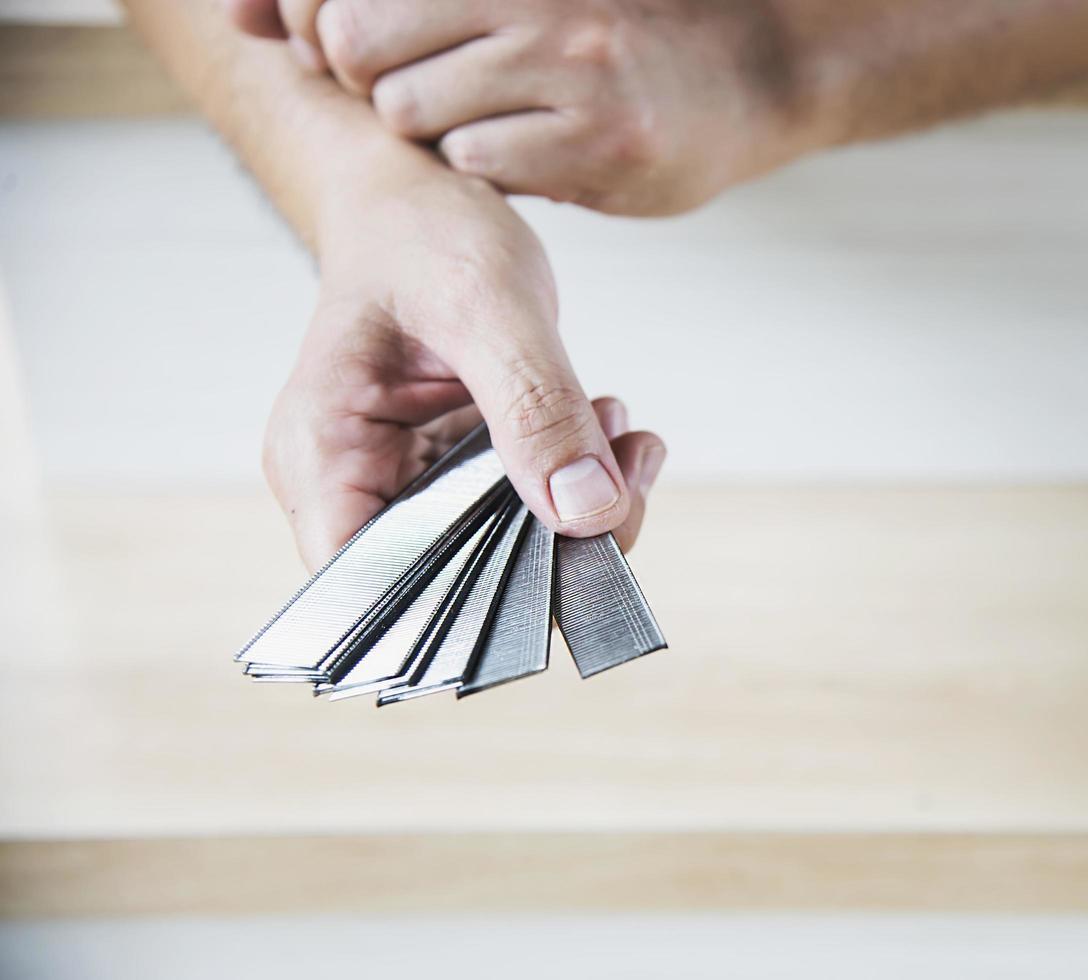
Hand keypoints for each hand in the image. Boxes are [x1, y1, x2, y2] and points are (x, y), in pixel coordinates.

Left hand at [224, 0, 812, 214]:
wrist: (753, 67)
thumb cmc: (614, 30)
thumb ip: (393, 5)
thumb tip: (244, 16)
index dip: (318, 22)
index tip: (347, 47)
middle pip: (356, 40)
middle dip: (367, 78)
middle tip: (423, 88)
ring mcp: (566, 62)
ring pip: (411, 110)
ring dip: (430, 130)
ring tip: (488, 119)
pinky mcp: (598, 140)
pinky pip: (479, 163)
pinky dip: (487, 167)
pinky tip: (533, 152)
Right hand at [266, 157, 664, 568]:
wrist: (420, 192)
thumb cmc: (418, 231)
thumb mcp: (483, 302)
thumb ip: (534, 406)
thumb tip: (589, 512)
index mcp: (323, 457)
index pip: (373, 590)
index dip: (466, 612)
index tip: (566, 571)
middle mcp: (360, 484)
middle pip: (456, 580)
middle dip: (555, 544)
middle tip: (625, 476)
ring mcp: (413, 479)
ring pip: (507, 547)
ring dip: (582, 506)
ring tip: (620, 432)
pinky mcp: (462, 466)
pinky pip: (530, 503)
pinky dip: (583, 475)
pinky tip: (613, 427)